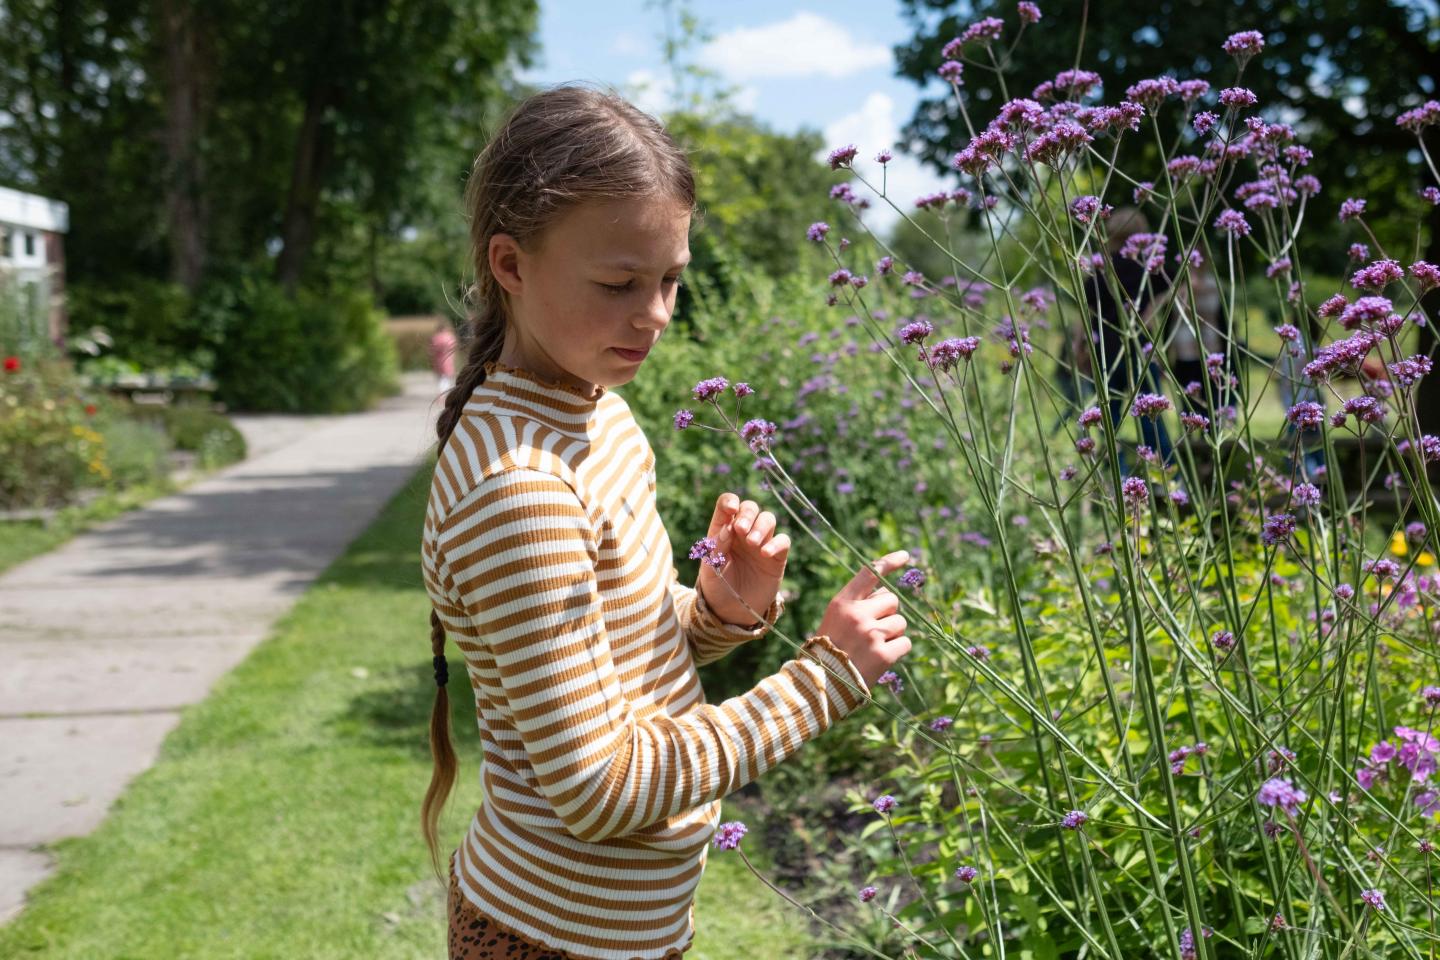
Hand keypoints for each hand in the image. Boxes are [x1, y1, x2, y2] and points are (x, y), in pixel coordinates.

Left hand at [695, 492, 788, 626]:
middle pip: (750, 507)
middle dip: (747, 514)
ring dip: (761, 526)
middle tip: (741, 529)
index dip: (730, 501)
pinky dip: (776, 543)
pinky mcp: (776, 557)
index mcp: (723, 531)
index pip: (727, 505)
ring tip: (752, 543)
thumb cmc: (717, 588)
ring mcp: (761, 543)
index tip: (731, 510)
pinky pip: (783, 540)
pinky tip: (765, 553)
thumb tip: (727, 528)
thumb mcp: (709, 570)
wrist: (732, 612)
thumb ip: (716, 549)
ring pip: (768, 519)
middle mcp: (743, 533)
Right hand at [817, 550, 912, 687]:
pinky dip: (898, 650)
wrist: (821, 683)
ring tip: (874, 646)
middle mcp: (858, 614)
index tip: (905, 556)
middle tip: (874, 629)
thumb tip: (887, 596)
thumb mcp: (834, 619)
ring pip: (901, 622)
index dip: (889, 563)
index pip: (869, 574)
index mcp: (843, 602)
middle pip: (892, 600)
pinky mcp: (884, 654)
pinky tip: (882, 657)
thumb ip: (857, 605)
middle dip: (888, 613)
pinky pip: (906, 643)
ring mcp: (872, 634)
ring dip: (893, 633)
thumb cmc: (828, 649)